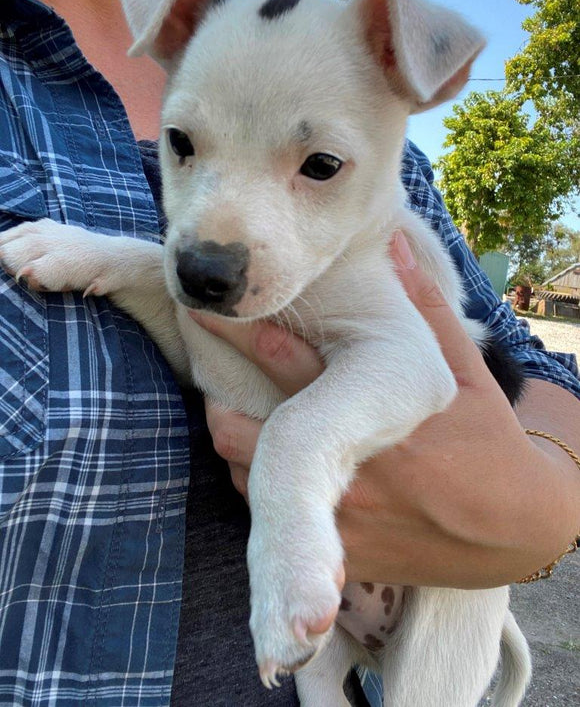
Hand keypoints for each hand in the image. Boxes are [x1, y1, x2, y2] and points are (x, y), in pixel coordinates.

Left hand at [196, 233, 578, 588]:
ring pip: (247, 476)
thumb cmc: (490, 442)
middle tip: (217, 370)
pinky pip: (271, 518)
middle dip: (223, 395)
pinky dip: (262, 485)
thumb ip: (427, 307)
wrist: (515, 529)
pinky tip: (271, 462)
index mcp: (376, 410)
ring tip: (237, 410)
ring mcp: (341, 515)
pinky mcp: (340, 551)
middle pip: (243, 428)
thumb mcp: (468, 371)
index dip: (241, 333)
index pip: (285, 363)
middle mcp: (351, 465)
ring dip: (238, 440)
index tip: (211, 310)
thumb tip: (394, 241)